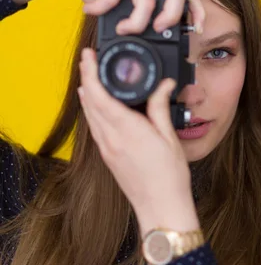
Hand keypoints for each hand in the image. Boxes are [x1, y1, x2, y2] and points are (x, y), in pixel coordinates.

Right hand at [52, 0, 204, 33]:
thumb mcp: (122, 5)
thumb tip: (150, 40)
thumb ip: (137, 15)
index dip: (196, 10)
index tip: (196, 30)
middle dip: (172, 15)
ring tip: (122, 29)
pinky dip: (102, 8)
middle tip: (158, 30)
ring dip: (135, 21)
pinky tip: (92, 10)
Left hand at [78, 46, 196, 236]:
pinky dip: (92, 110)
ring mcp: (107, 149)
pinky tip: (96, 105)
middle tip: (88, 59)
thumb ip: (161, 107)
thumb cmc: (169, 177)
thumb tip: (164, 84)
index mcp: (127, 131)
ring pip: (89, 114)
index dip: (91, 72)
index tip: (89, 56)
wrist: (161, 208)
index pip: (100, 95)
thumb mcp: (170, 137)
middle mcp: (111, 139)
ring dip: (87, 93)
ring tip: (89, 76)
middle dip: (86, 77)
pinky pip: (94, 127)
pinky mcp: (108, 157)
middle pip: (89, 102)